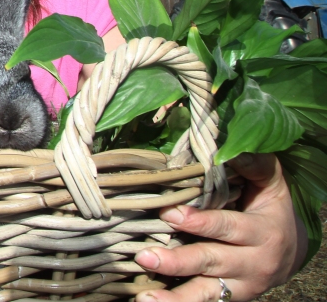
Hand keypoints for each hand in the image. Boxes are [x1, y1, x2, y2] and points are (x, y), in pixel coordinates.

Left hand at [134, 153, 306, 301]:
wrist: (291, 251)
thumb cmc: (269, 207)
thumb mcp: (271, 183)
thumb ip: (255, 165)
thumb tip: (231, 149)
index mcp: (262, 233)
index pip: (227, 227)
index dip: (199, 222)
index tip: (169, 213)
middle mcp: (251, 264)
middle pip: (211, 262)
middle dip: (178, 260)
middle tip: (145, 255)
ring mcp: (238, 286)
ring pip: (205, 293)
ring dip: (174, 296)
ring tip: (145, 297)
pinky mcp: (227, 298)